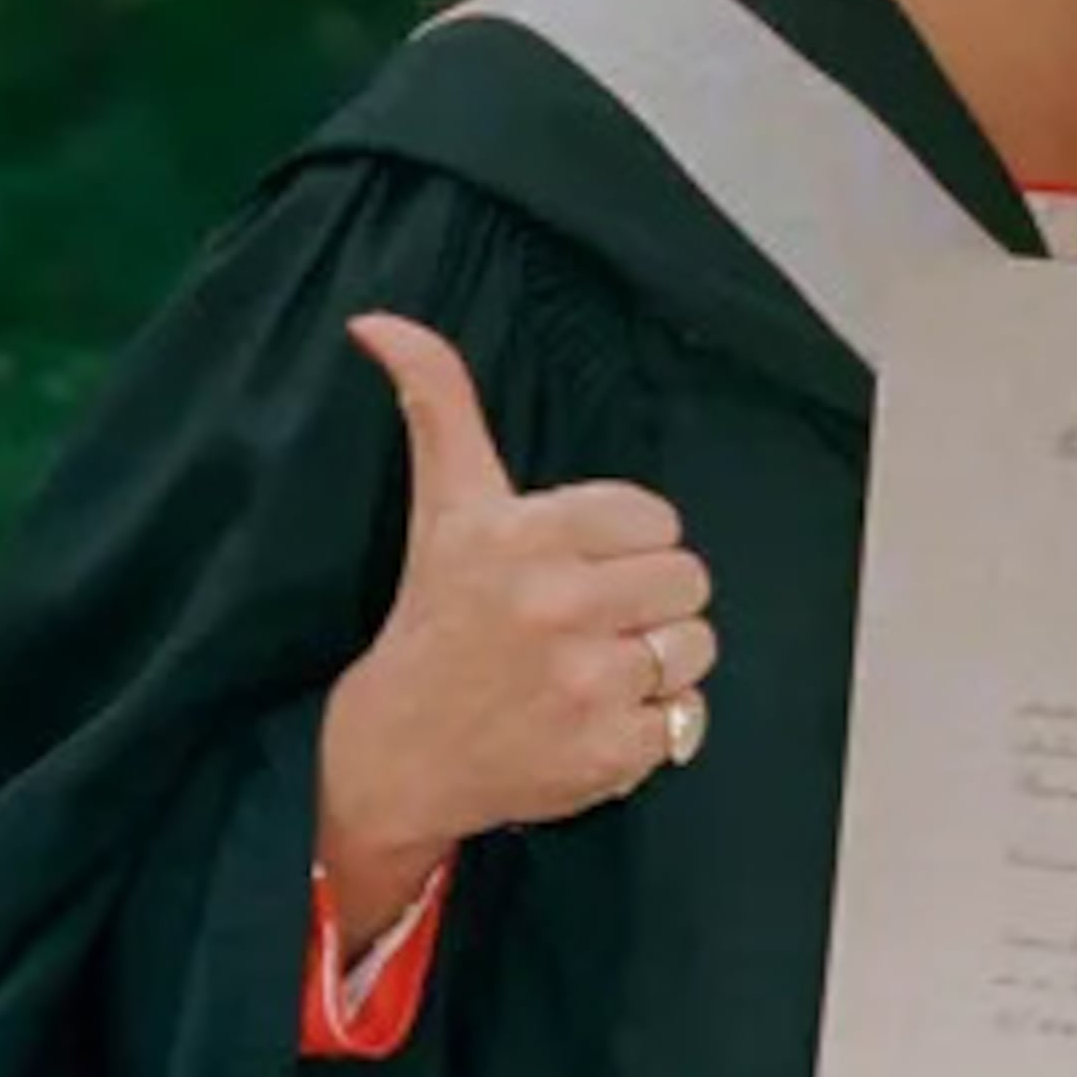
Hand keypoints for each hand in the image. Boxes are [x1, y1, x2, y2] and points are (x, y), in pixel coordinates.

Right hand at [316, 314, 717, 942]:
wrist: (392, 756)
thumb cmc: (433, 620)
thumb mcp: (442, 505)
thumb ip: (437, 403)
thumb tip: (380, 320)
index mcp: (527, 535)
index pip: (657, 519)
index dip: (625, 544)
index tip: (575, 566)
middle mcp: (558, 605)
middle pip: (688, 578)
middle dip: (648, 599)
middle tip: (587, 620)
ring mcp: (586, 682)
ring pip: (697, 646)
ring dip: (657, 662)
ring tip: (590, 668)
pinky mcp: (608, 751)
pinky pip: (686, 718)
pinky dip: (649, 726)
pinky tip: (590, 717)